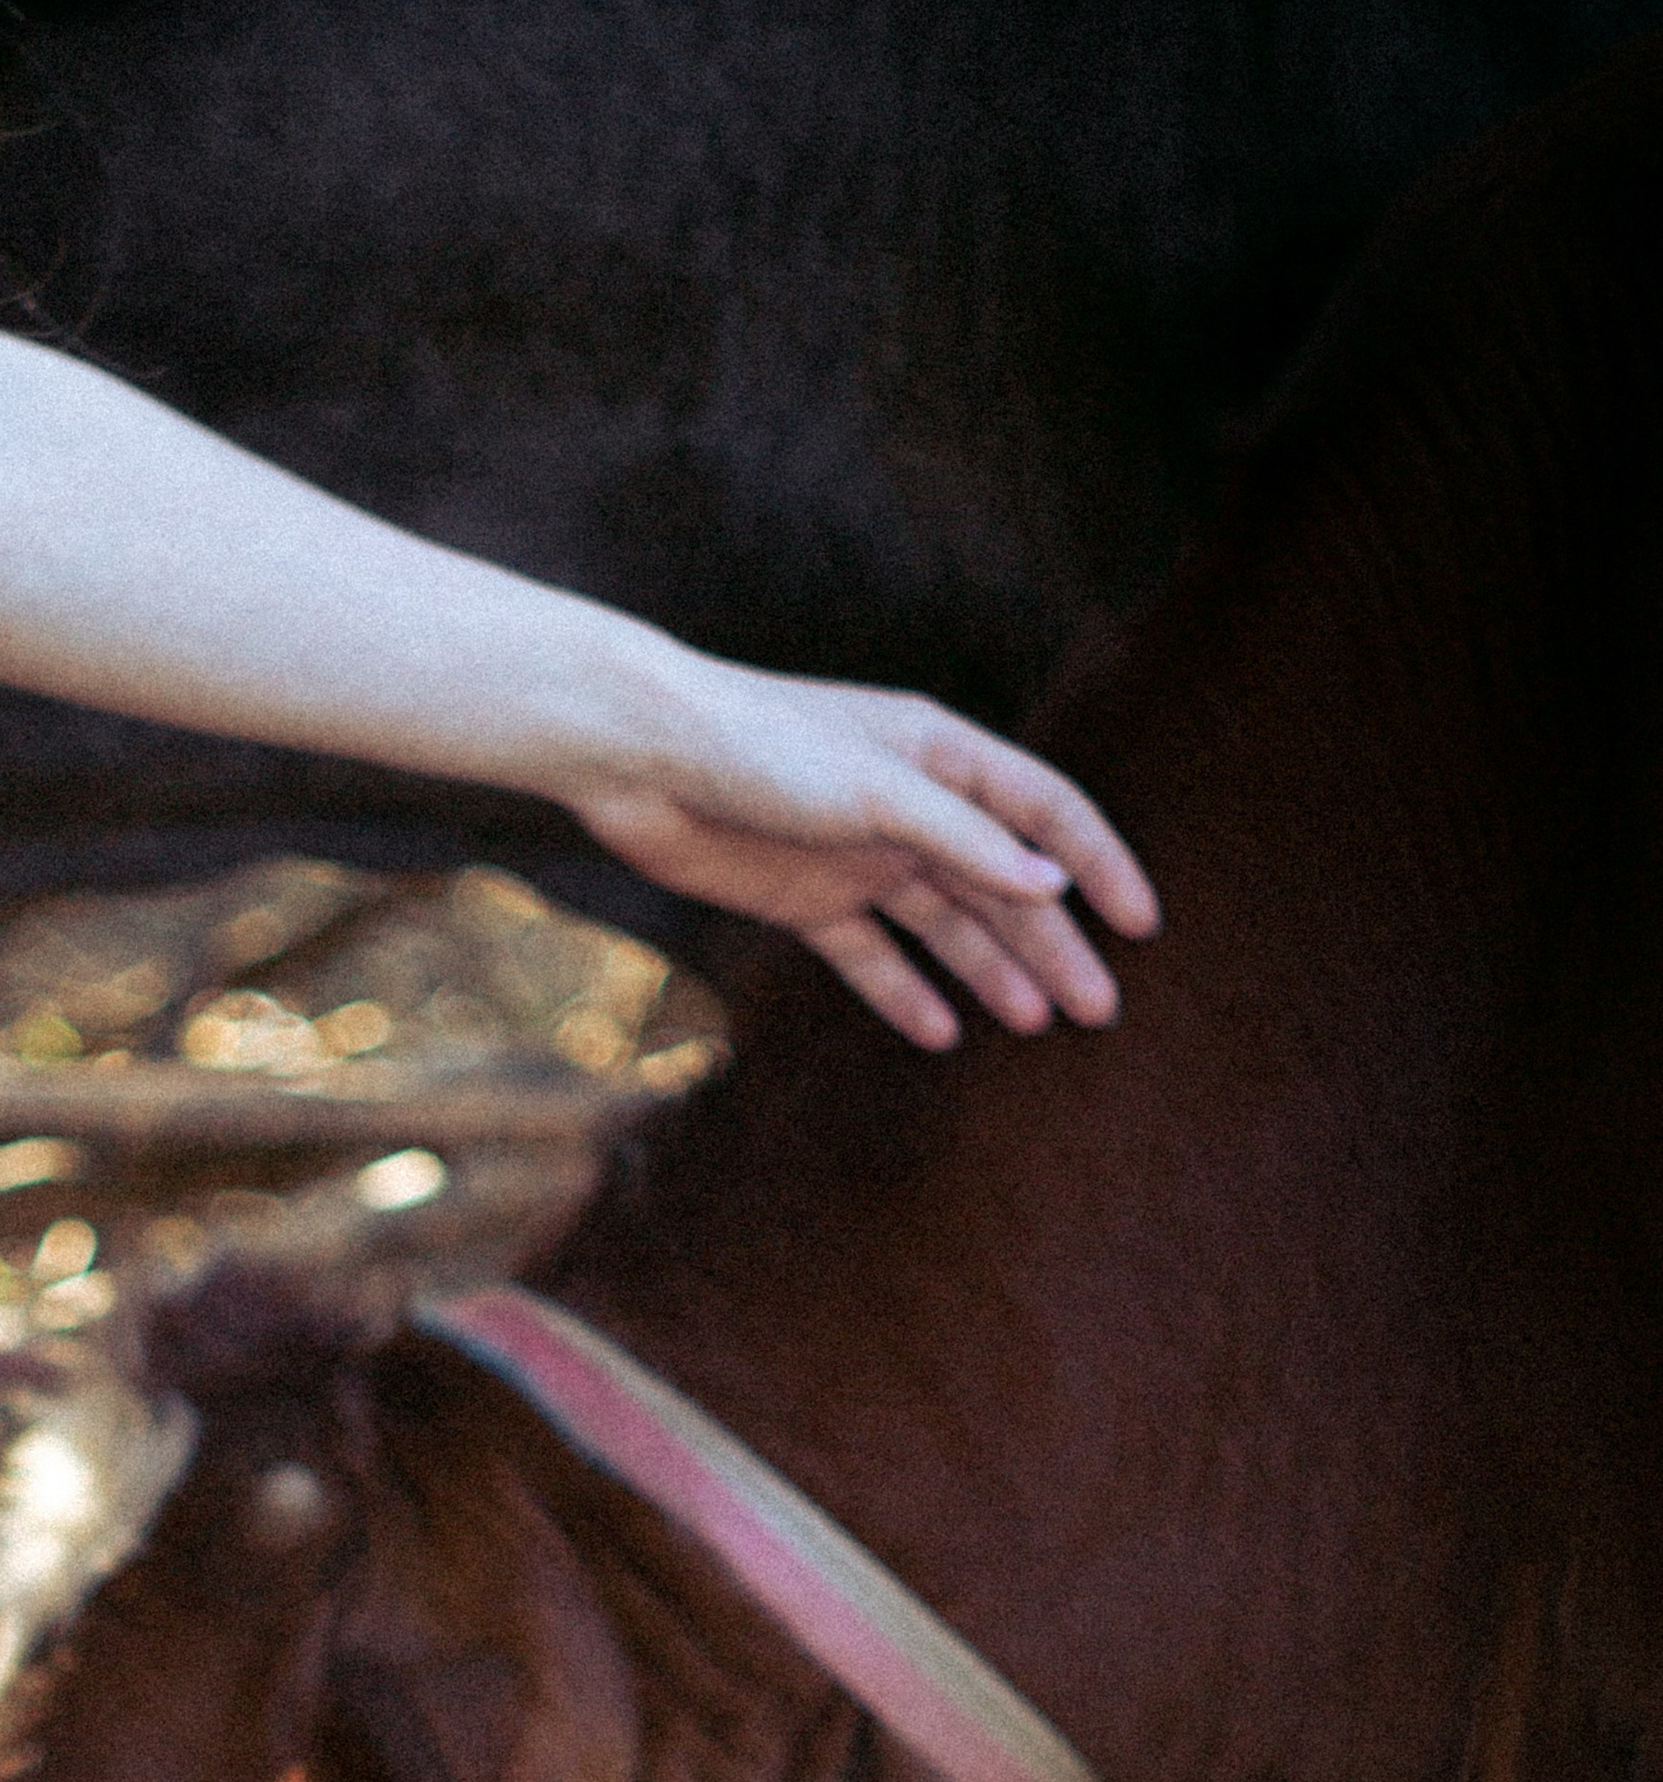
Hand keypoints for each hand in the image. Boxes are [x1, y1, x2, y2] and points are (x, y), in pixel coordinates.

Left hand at [572, 677, 1159, 1048]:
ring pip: (945, 926)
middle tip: (1098, 1011)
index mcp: (941, 759)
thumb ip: (963, 841)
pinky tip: (941, 1033)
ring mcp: (859, 858)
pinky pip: (870, 956)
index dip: (1099, 866)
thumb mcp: (875, 792)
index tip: (1141, 927)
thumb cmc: (759, 748)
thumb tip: (1051, 884)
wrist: (639, 758)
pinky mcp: (805, 900)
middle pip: (1002, 885)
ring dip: (992, 973)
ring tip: (1037, 1026)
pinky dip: (904, 993)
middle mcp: (910, 809)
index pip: (1045, 815)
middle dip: (1054, 945)